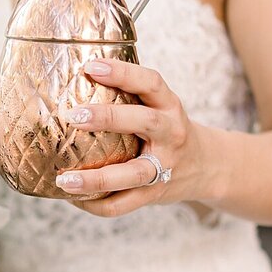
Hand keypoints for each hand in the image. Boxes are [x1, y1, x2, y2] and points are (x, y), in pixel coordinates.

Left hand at [54, 58, 215, 218]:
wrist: (207, 166)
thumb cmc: (167, 131)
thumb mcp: (159, 108)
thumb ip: (129, 98)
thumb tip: (73, 81)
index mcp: (169, 107)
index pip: (150, 82)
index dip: (123, 73)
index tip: (91, 67)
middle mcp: (171, 134)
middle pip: (144, 122)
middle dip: (108, 118)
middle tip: (73, 117)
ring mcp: (165, 167)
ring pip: (131, 175)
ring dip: (95, 179)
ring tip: (64, 180)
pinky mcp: (155, 194)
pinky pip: (123, 204)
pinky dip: (95, 204)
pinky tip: (74, 198)